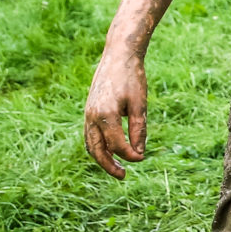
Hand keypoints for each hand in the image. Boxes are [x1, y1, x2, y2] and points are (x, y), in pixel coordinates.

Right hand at [82, 48, 148, 179]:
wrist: (118, 55)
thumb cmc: (132, 77)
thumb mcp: (140, 104)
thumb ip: (138, 129)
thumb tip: (138, 153)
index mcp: (105, 114)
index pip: (116, 145)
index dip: (129, 155)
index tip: (142, 159)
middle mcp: (92, 116)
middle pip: (97, 150)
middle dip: (109, 165)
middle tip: (123, 176)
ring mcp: (88, 113)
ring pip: (90, 144)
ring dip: (101, 158)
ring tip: (116, 168)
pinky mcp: (89, 110)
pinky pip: (90, 135)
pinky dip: (97, 146)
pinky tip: (110, 151)